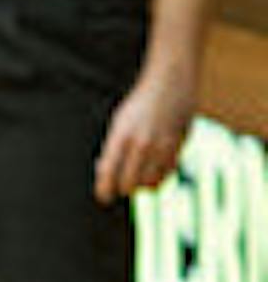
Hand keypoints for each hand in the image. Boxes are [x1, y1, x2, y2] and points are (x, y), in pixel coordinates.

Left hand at [93, 59, 194, 202]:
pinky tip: (153, 169)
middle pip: (129, 185)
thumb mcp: (121, 122)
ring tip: (138, 176)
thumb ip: (114, 148)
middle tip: (120, 184)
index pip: (108, 173)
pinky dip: (158, 177)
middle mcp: (141, 144)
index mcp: (121, 136)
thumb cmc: (141, 105)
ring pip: (150, 184)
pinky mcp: (178, 149)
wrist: (170, 84)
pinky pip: (166, 175)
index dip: (104, 190)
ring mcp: (161, 147)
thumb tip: (105, 173)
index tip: (103, 197)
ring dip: (142, 185)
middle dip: (123, 188)